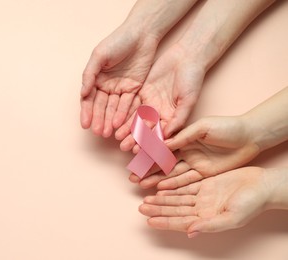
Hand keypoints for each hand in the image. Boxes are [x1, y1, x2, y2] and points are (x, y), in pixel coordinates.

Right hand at [80, 23, 158, 137]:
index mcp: (96, 78)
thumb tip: (83, 93)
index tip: (85, 125)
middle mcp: (107, 85)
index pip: (89, 99)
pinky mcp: (134, 89)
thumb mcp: (99, 55)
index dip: (87, 112)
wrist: (142, 34)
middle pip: (101, 106)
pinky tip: (118, 124)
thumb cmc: (118, 41)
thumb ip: (89, 75)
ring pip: (114, 108)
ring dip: (109, 120)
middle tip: (98, 132)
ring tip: (106, 133)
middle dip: (99, 119)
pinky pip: (128, 104)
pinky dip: (123, 114)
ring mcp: (121, 88)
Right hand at [130, 115, 260, 188]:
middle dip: (147, 169)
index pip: (162, 146)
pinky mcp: (204, 173)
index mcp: (184, 137)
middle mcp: (186, 150)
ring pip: (171, 172)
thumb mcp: (203, 127)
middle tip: (132, 177)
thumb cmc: (227, 127)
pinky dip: (173, 184)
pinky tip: (160, 188)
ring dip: (156, 178)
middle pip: (163, 161)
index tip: (133, 159)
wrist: (250, 136)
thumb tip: (163, 143)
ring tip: (141, 184)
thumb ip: (183, 136)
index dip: (148, 153)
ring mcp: (194, 162)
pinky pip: (186, 180)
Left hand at [139, 167, 270, 236]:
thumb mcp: (232, 217)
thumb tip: (190, 232)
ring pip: (177, 198)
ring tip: (146, 198)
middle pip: (175, 210)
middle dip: (158, 209)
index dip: (164, 221)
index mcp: (207, 219)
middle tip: (141, 207)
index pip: (180, 222)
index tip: (149, 221)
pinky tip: (160, 187)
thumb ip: (210, 225)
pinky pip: (184, 186)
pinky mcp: (205, 184)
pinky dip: (172, 187)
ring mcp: (202, 196)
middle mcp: (202, 209)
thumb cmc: (252, 204)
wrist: (262, 185)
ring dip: (162, 199)